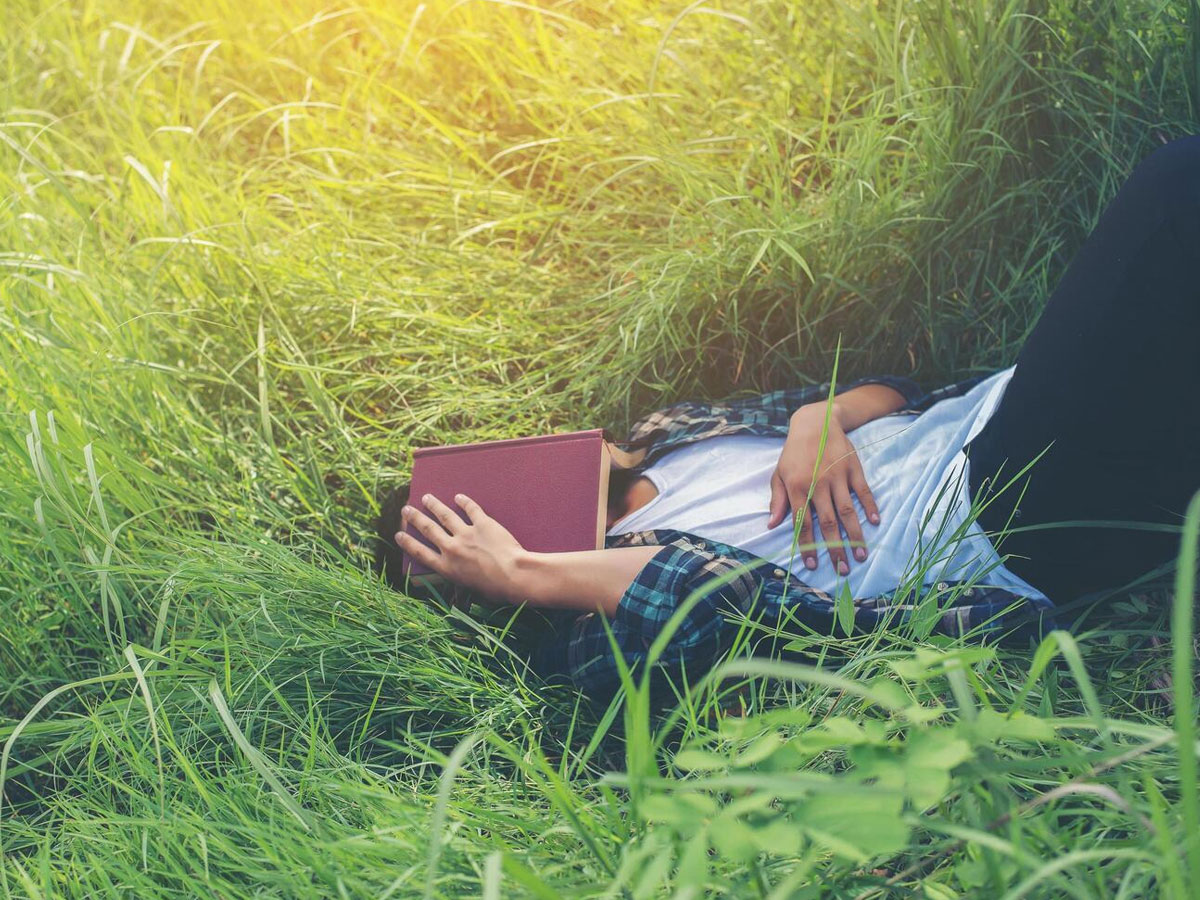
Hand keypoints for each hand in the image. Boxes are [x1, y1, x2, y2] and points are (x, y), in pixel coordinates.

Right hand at [395, 493, 531, 603]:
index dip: (407, 542)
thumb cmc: (495, 589)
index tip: (398, 534)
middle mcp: (452, 549)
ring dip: (434, 505)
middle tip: (406, 509)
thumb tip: (456, 594)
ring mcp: (467, 534)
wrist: (513, 575)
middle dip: (415, 518)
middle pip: (428, 529)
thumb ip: (460, 586)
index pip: (420, 552)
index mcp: (447, 567)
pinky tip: (458, 497)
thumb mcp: (470, 591)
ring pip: (445, 516)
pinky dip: (464, 502)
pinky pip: (471, 509)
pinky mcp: (483, 524)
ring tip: (427, 497)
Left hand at [768, 402, 879, 573]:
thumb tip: (772, 525)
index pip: (803, 523)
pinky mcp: (853, 469)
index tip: (813, 565)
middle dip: (834, 549)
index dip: (807, 545)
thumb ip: (777, 500)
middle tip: (842, 570)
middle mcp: (818, 484)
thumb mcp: (779, 474)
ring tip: (860, 556)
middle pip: (828, 523)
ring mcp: (838, 476)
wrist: (815, 422)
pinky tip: (875, 523)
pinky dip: (870, 507)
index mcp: (797, 488)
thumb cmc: (794, 453)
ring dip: (855, 536)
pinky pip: (863, 492)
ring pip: (847, 511)